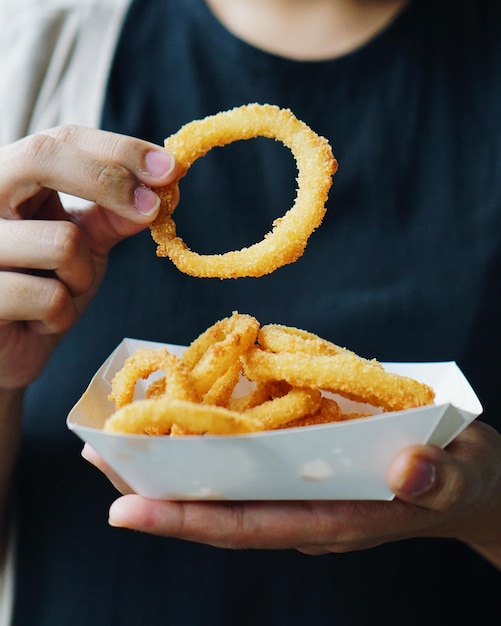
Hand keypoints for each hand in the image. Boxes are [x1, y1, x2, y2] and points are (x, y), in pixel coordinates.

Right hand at [0, 125, 177, 388]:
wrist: (9, 348)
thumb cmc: (44, 286)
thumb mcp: (86, 242)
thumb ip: (117, 213)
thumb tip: (167, 185)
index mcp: (10, 179)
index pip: (62, 139)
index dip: (119, 149)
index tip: (170, 167)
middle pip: (40, 157)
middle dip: (109, 181)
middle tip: (151, 208)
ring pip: (61, 241)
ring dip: (81, 276)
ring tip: (60, 291)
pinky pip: (48, 297)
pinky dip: (61, 315)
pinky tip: (40, 322)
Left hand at [82, 420, 500, 567]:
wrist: (468, 473)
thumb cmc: (466, 477)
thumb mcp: (464, 476)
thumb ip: (440, 479)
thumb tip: (407, 467)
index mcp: (334, 519)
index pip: (248, 526)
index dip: (187, 520)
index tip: (126, 511)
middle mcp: (305, 505)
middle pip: (219, 506)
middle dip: (156, 490)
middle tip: (99, 460)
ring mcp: (303, 482)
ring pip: (226, 479)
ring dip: (171, 461)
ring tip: (119, 440)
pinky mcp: (307, 456)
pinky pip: (248, 452)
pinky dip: (210, 435)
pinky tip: (183, 411)